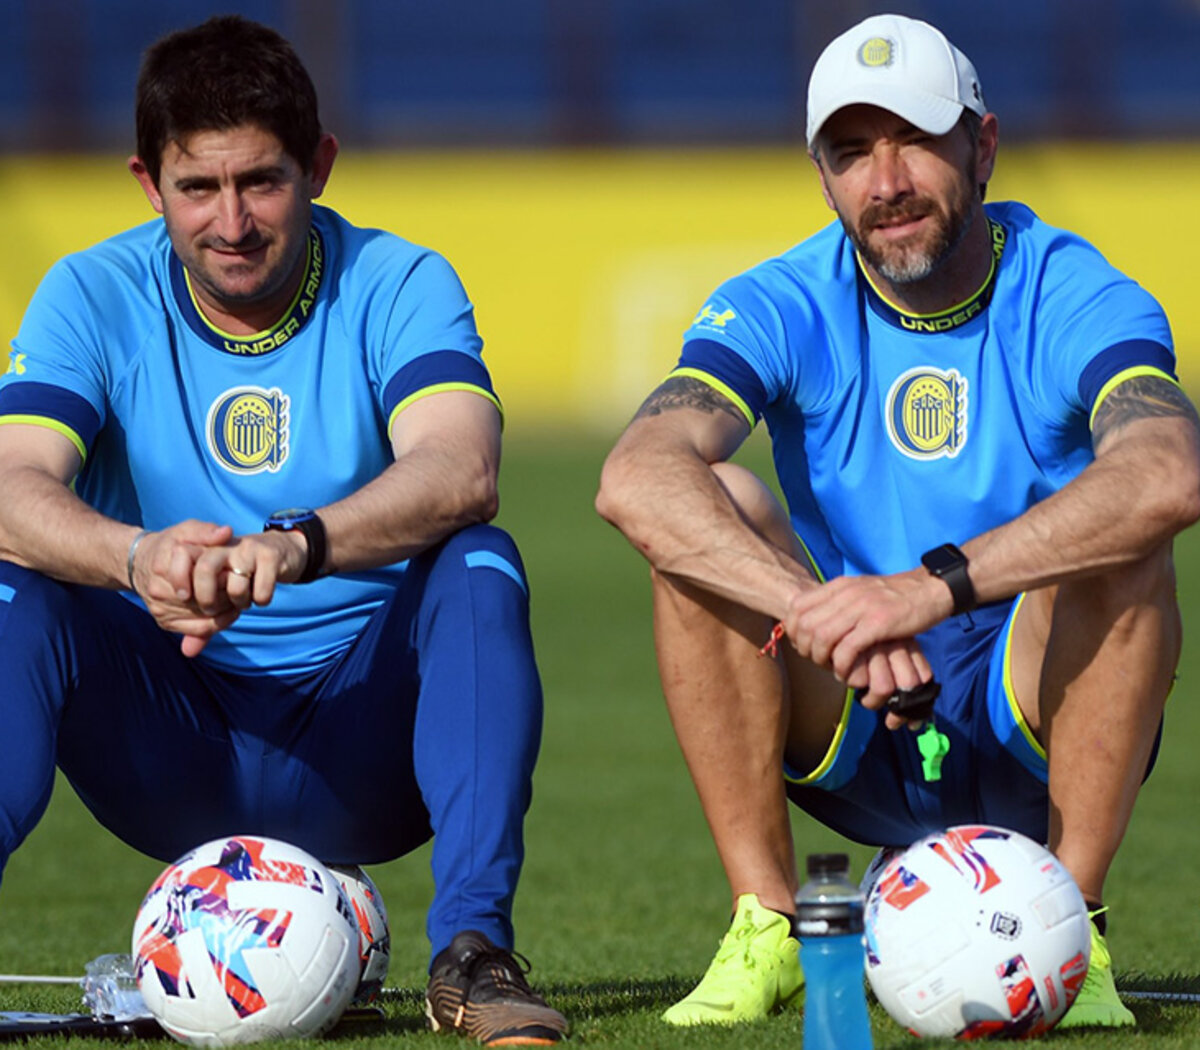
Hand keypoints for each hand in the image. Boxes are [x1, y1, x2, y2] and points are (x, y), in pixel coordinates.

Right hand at [130, 521, 238, 655]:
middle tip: (241, 589)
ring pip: (202, 618)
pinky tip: (227, 613)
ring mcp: (160, 608)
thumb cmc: (171, 545)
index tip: (234, 574)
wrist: (141, 563)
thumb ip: (205, 530)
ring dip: (224, 611)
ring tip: (236, 600)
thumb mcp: (186, 530)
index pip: (200, 577)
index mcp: (164, 564)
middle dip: (227, 596)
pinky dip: (216, 624)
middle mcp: (159, 589)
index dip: (223, 578)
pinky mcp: (164, 622)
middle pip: (204, 600)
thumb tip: (226, 533)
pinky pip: (196, 630)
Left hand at [187, 528, 307, 613]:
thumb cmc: (243, 576)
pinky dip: (262, 600)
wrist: (282, 550)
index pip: (182, 557)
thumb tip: (188, 652)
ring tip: (245, 599)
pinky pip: (261, 591)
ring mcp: (247, 550)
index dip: (179, 581)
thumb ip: (202, 621)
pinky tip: (262, 596)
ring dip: (240, 602)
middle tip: (213, 609)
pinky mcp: (270, 556)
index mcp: (205, 550)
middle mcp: (224, 547)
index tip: (185, 597)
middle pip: (204, 570)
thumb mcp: (220, 591)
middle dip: (207, 599)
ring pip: (235, 587)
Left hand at [782, 569, 951, 722]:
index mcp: (839, 586)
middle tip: (817, 662)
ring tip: (832, 669)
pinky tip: (847, 673)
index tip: (802, 645)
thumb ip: (838, 602)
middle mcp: (846, 594)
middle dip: (805, 649)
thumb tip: (814, 619)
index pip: (796, 606)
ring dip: (822, 660)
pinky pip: (847, 649)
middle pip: (805, 625)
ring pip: (822, 637)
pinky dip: (842, 666)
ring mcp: (862, 607)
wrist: (930, 589)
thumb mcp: (860, 590)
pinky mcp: (878, 623)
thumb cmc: (894, 596)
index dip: (791, 630)